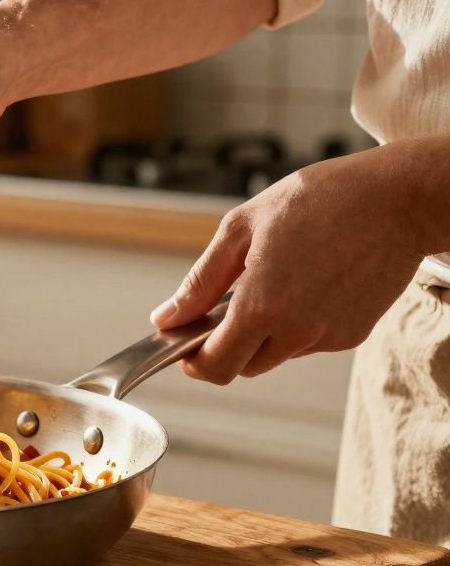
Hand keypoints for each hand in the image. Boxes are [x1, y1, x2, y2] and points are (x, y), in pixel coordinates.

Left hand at [150, 144, 440, 383]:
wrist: (399, 199)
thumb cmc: (321, 201)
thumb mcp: (242, 228)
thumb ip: (201, 281)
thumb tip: (166, 316)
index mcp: (263, 307)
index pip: (215, 366)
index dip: (193, 362)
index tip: (183, 346)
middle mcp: (297, 331)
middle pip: (243, 366)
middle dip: (224, 346)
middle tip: (220, 309)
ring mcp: (328, 336)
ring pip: (276, 354)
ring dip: (261, 333)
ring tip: (269, 283)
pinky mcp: (353, 334)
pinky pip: (308, 341)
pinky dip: (295, 324)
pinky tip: (303, 284)